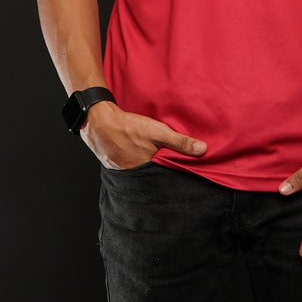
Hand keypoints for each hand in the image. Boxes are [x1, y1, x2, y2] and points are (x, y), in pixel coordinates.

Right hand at [81, 100, 206, 169]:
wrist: (98, 122)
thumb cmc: (128, 127)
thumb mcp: (158, 132)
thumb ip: (180, 142)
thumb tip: (203, 150)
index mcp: (148, 171)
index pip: (166, 179)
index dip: (175, 177)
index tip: (186, 178)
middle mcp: (135, 176)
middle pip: (153, 179)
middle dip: (162, 175)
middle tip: (170, 171)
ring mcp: (123, 173)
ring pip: (141, 174)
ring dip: (148, 170)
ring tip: (154, 164)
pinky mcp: (115, 167)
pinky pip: (129, 170)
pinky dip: (135, 165)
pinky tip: (138, 157)